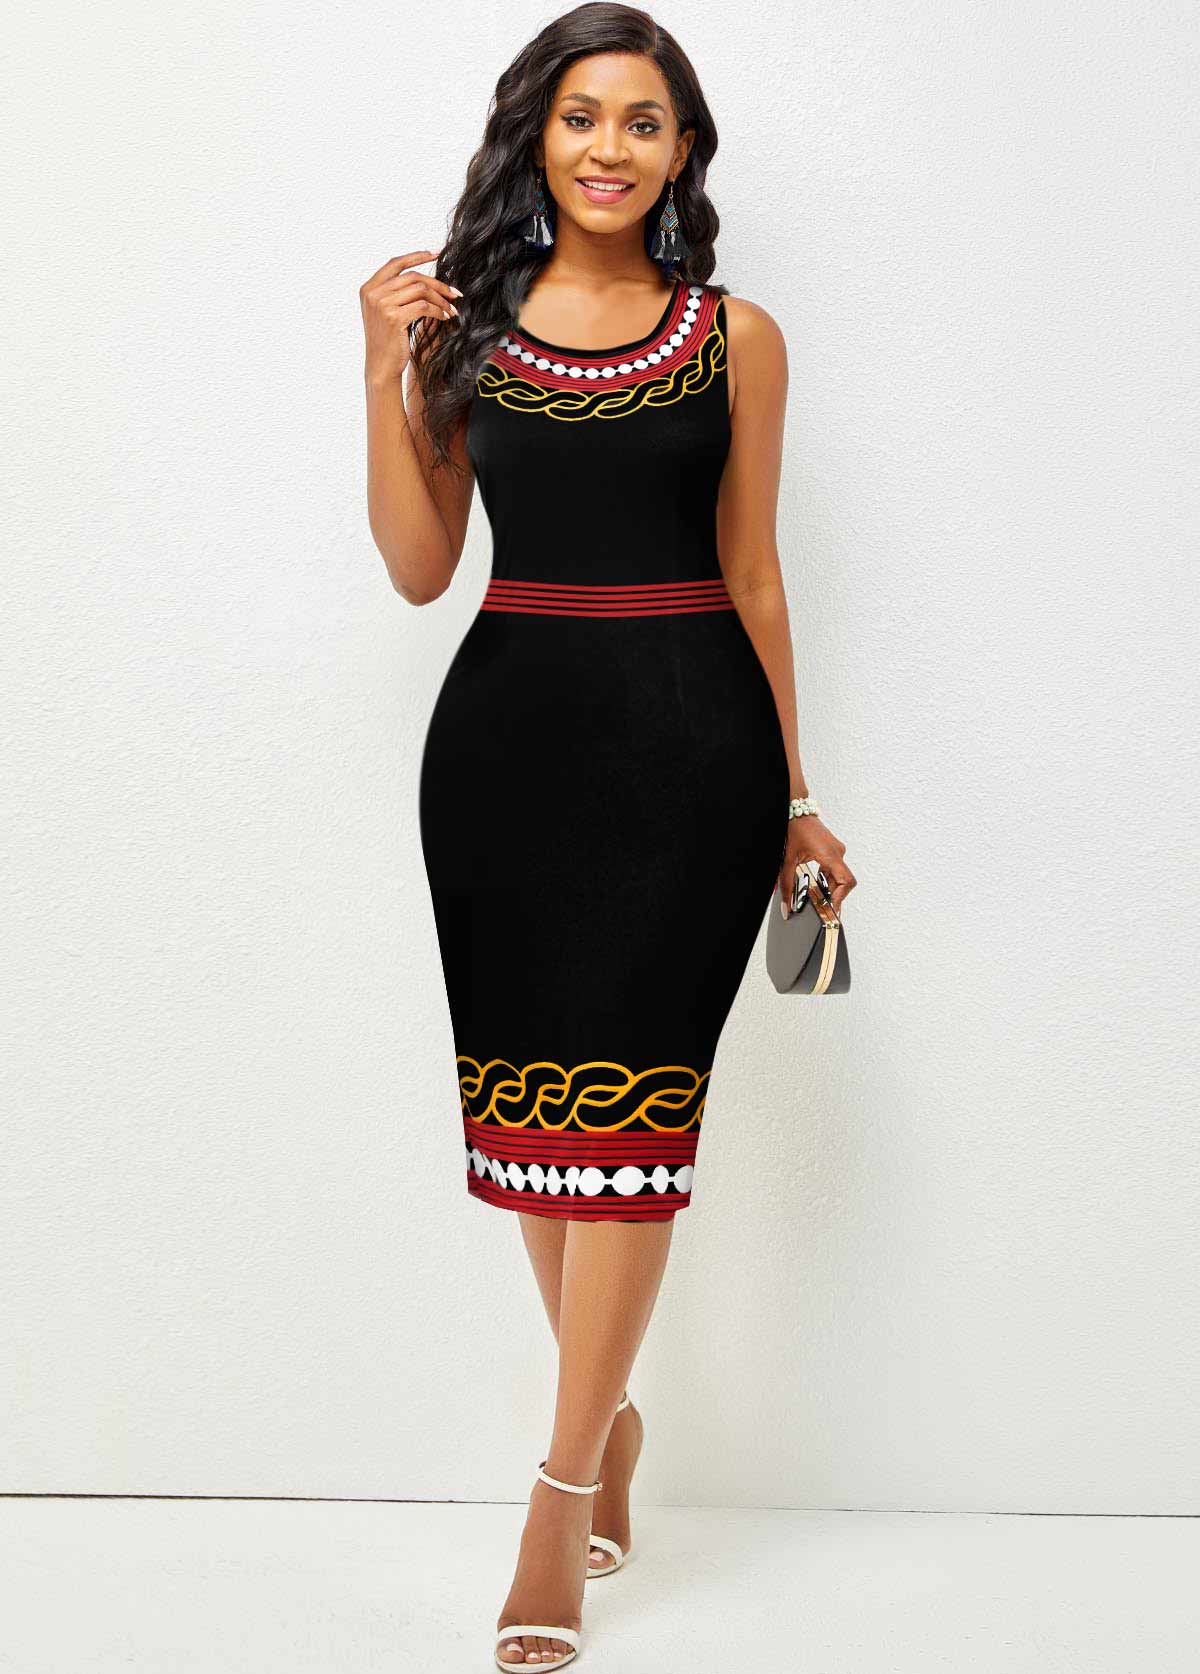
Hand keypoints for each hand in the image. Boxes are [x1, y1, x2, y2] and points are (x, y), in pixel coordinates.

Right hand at [359, 249, 460, 386]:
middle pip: (413, 276)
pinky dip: (438, 311)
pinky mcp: (394, 318)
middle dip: (438, 284)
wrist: (380, 366)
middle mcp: (373, 293)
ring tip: (451, 309)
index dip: (417, 256)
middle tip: (454, 293)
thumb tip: (423, 278)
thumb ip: (396, 292)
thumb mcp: (386, 312)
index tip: (438, 254)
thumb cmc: (388, 341)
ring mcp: (382, 304)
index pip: (396, 263)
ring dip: (441, 299)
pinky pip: (423, 306)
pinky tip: (445, 318)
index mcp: (369, 287)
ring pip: (420, 290)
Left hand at [778, 816, 856, 915]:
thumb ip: (786, 885)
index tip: (831, 908)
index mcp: (830, 855)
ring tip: (816, 895)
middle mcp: (837, 853)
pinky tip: (816, 883)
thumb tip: (787, 906)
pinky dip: (827, 879)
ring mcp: (837, 850)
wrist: (796, 811)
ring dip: (829, 888)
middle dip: (833, 895)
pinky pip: (836, 869)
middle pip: (843, 882)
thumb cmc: (794, 829)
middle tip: (821, 905)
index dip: (841, 898)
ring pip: (840, 876)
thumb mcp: (787, 860)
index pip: (846, 881)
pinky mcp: (833, 850)